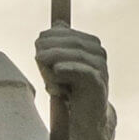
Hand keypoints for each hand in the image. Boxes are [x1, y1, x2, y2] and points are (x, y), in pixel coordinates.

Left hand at [35, 24, 113, 139]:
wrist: (86, 115)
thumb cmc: (69, 86)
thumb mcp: (60, 63)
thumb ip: (57, 44)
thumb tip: (57, 24)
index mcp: (91, 44)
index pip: (67, 33)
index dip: (50, 38)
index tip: (36, 46)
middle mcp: (99, 53)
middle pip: (71, 42)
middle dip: (50, 47)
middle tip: (36, 57)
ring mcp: (102, 68)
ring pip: (76, 55)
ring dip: (55, 58)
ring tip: (40, 63)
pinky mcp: (99, 84)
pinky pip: (85, 72)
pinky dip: (69, 68)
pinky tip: (57, 69)